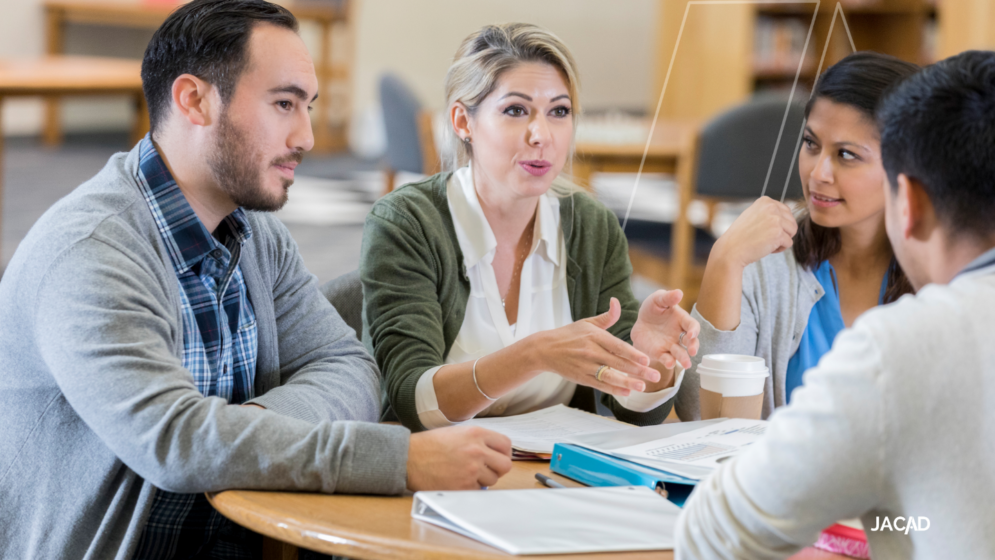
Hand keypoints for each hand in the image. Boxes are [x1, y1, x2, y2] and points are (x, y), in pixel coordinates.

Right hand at [406, 426, 512, 490]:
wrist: (409, 458)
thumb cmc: (430, 445)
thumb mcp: (457, 432)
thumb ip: (478, 440)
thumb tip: (495, 452)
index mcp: (476, 434)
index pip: (506, 444)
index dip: (503, 453)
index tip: (498, 457)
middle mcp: (477, 451)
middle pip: (505, 465)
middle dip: (498, 468)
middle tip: (487, 469)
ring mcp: (471, 470)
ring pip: (492, 480)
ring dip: (483, 479)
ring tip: (466, 474)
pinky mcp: (463, 486)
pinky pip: (478, 491)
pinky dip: (471, 488)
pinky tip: (458, 480)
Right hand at [529, 297, 660, 397]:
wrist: (545, 349)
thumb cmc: (569, 335)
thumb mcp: (587, 322)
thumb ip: (607, 316)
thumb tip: (617, 302)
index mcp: (594, 336)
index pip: (617, 346)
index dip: (633, 354)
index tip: (647, 359)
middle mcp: (590, 351)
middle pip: (618, 362)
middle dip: (638, 370)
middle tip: (656, 375)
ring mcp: (585, 366)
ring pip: (610, 376)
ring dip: (627, 382)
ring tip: (643, 386)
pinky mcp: (581, 377)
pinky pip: (600, 384)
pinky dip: (613, 389)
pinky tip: (627, 391)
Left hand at [630, 289, 699, 369]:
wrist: (639, 323)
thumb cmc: (653, 309)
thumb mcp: (657, 300)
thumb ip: (668, 297)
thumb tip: (679, 292)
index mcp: (681, 320)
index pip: (692, 326)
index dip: (694, 330)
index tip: (691, 334)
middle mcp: (679, 334)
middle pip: (690, 342)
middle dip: (693, 347)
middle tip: (692, 351)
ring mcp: (671, 345)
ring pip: (680, 353)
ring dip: (684, 358)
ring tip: (686, 364)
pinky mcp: (661, 353)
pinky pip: (667, 359)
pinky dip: (669, 362)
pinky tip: (670, 364)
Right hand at [713, 197, 796, 269]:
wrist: (731, 249)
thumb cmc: (741, 236)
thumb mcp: (753, 215)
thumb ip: (769, 212)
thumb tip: (786, 215)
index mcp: (765, 201)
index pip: (786, 211)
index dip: (778, 224)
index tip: (764, 229)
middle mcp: (772, 207)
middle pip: (791, 221)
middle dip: (782, 232)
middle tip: (765, 237)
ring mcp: (776, 220)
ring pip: (792, 232)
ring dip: (781, 240)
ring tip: (766, 242)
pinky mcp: (778, 234)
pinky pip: (789, 243)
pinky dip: (779, 249)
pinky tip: (766, 248)